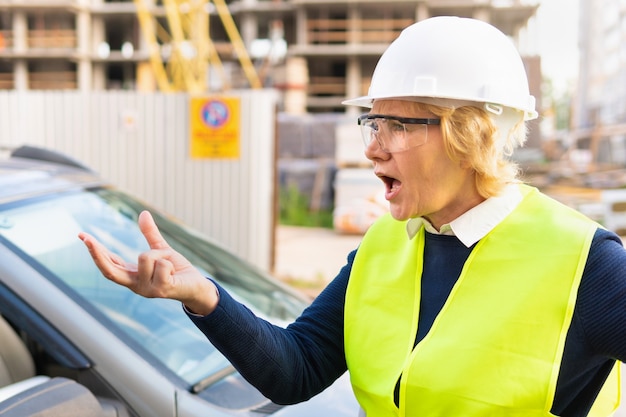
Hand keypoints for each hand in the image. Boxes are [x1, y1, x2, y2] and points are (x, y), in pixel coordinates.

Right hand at [78, 210, 218, 315]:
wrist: (198, 286)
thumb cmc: (178, 270)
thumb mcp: (161, 250)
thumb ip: (150, 234)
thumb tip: (143, 213)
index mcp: (133, 276)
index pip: (109, 264)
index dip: (95, 251)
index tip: (83, 236)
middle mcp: (136, 286)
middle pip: (110, 270)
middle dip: (97, 253)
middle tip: (85, 237)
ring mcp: (147, 290)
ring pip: (145, 257)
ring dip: (161, 254)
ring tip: (170, 264)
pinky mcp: (160, 290)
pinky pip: (161, 264)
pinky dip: (170, 261)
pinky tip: (175, 271)